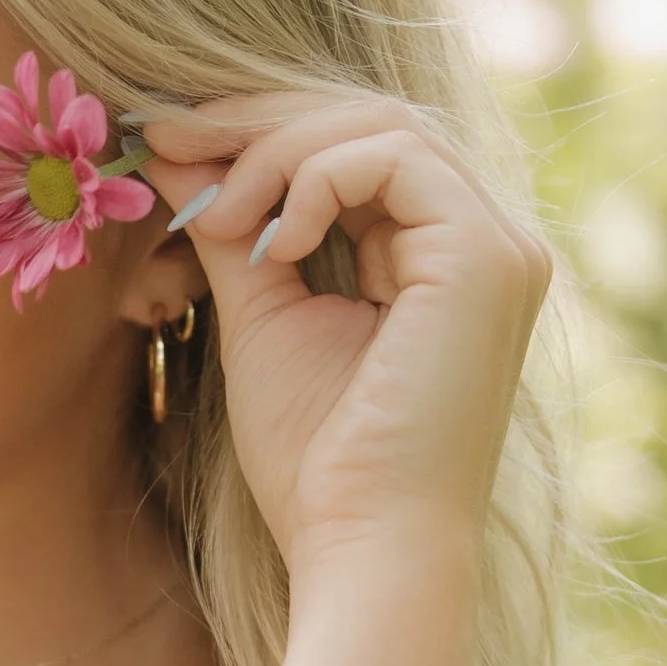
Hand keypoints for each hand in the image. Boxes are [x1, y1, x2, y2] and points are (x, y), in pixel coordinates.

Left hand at [140, 92, 550, 582]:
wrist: (362, 545)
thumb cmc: (316, 462)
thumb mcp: (261, 315)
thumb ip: (232, 227)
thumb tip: (176, 148)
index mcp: (444, 256)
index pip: (357, 148)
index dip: (260, 133)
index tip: (166, 137)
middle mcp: (487, 241)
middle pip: (369, 119)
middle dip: (257, 123)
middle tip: (167, 135)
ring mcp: (500, 245)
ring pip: (380, 125)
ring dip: (275, 153)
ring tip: (211, 214)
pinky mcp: (488, 255)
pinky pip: (393, 156)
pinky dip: (315, 180)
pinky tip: (275, 243)